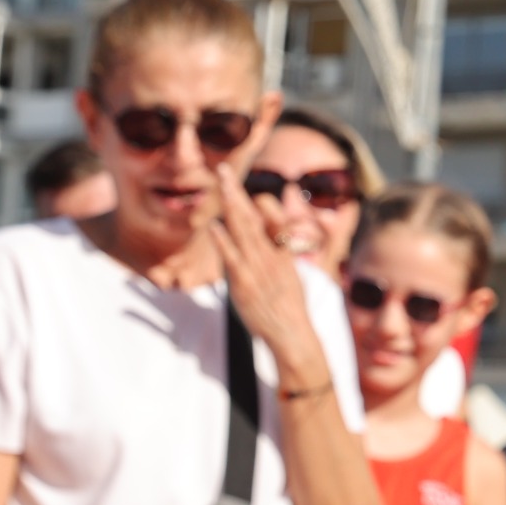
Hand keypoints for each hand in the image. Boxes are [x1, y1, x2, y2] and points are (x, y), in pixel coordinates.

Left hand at [205, 162, 325, 386]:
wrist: (293, 334)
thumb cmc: (289, 310)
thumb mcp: (290, 278)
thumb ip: (276, 260)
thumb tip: (268, 249)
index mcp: (282, 253)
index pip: (271, 218)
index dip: (255, 202)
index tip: (239, 189)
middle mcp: (271, 255)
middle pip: (252, 215)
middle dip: (236, 191)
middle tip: (223, 170)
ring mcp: (258, 268)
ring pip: (243, 228)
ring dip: (229, 203)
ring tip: (219, 183)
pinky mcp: (244, 284)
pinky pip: (232, 256)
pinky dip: (222, 239)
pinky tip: (213, 224)